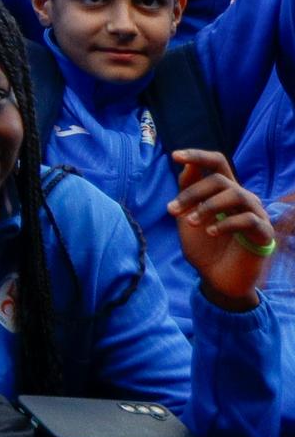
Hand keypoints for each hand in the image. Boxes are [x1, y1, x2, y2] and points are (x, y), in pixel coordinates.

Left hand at [171, 150, 279, 308]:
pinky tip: (211, 233)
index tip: (174, 156)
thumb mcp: (187, 216)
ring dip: (208, 206)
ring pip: (235, 194)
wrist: (216, 280)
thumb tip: (186, 165)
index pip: (216, 163)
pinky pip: (249, 219)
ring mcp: (256, 214)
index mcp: (223, 192)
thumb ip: (187, 192)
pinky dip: (226, 223)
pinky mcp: (264, 234)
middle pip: (220, 179)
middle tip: (172, 211)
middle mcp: (242, 198)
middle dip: (192, 192)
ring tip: (191, 222)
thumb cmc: (204, 247)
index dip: (197, 156)